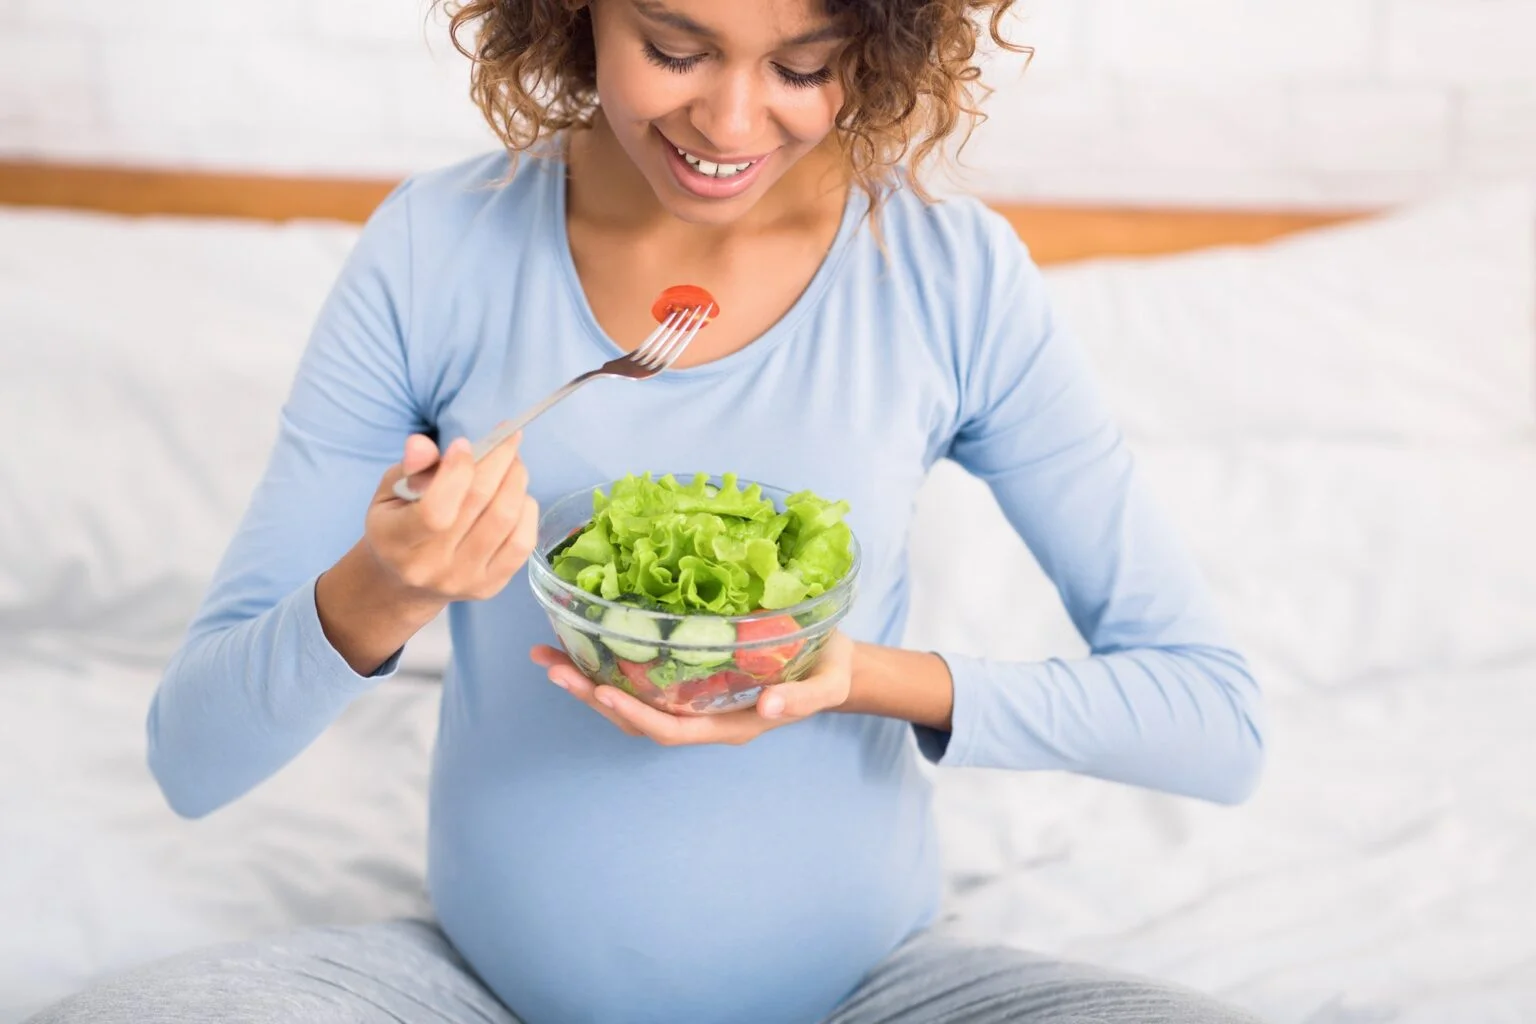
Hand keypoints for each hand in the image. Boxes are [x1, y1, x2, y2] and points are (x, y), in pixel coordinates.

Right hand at [365, 430, 538, 603]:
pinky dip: (527, 509)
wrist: (405, 584)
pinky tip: (518, 495)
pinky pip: (523, 541)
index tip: (464, 444)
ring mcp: (465, 579)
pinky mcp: (491, 586)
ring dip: (516, 480)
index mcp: (397, 540)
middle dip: (499, 460)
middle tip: (507, 439)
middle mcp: (432, 565)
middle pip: (478, 503)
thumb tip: (422, 443)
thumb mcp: (391, 492)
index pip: (436, 508)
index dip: (457, 470)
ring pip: (505, 518)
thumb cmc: (398, 526)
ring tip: (513, 463)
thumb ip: (410, 468)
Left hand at [531, 632, 855, 745]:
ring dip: (588, 682)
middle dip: (591, 697)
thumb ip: (802, 698)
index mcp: (730, 724)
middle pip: (637, 718)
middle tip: (551, 668)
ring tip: (549, 657)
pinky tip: (584, 643)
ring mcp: (694, 700)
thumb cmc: (830, 670)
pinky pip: (643, 680)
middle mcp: (703, 716)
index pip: (671, 730)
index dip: (634, 714)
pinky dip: (609, 664)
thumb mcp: (828, 683)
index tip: (600, 692)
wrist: (834, 662)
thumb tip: (770, 707)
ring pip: (632, 700)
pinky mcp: (690, 678)